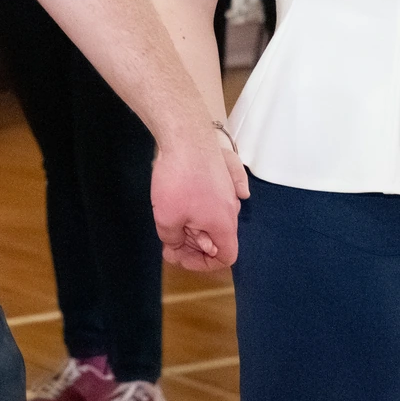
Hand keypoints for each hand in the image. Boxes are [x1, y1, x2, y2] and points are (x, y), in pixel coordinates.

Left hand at [152, 133, 240, 271]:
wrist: (185, 136)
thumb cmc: (178, 180)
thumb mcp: (167, 220)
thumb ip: (173, 239)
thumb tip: (176, 245)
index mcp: (224, 224)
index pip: (226, 256)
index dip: (203, 264)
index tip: (180, 256)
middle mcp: (231, 207)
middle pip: (218, 236)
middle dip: (194, 243)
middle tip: (169, 239)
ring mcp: (227, 187)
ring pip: (214, 215)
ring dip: (195, 223)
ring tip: (171, 217)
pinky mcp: (219, 171)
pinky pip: (216, 193)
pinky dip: (204, 203)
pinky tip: (192, 202)